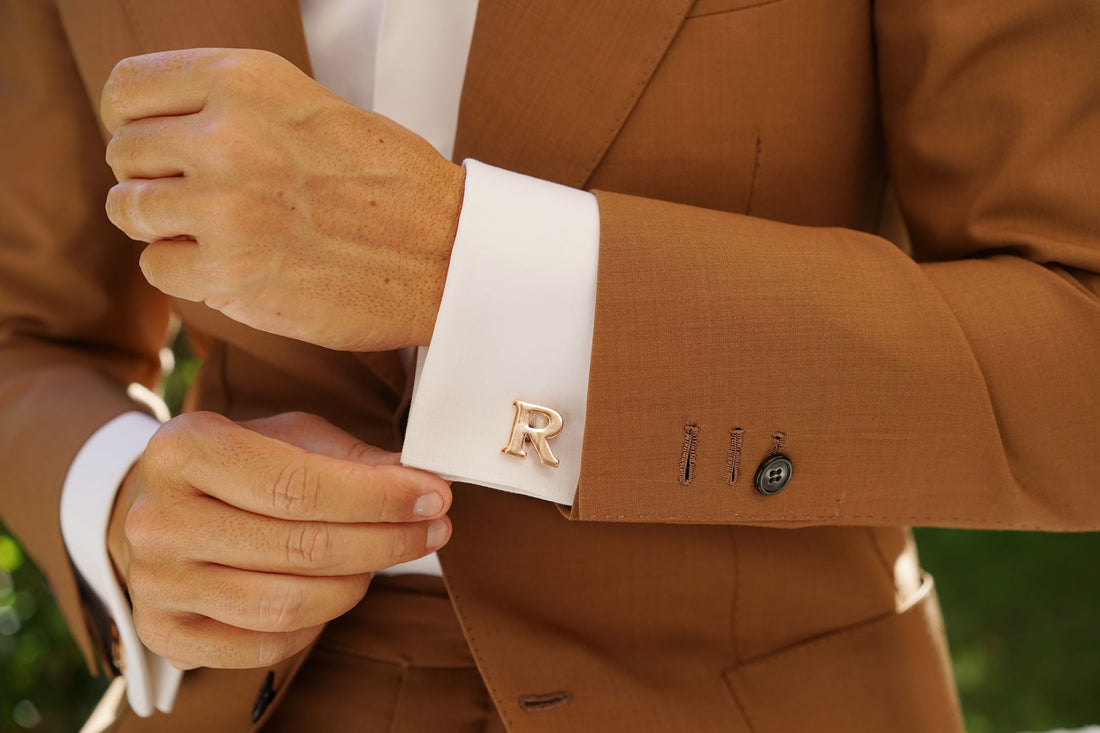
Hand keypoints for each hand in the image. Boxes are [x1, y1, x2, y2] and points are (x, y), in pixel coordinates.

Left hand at [101, 48, 464, 350]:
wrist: (448, 256)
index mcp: (246, 80)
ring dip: (163, 226)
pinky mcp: (229, 273)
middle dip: (153, 178)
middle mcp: (226, 136)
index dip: (133, 121)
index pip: (127, 89)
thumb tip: (163, 130)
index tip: (155, 146)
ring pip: (131, 211)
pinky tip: (232, 266)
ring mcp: (223, 207)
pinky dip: (186, 271)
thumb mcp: (314, 107)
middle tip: (200, 198)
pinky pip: (157, 267)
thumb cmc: (392, 184)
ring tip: (215, 233)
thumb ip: (236, 108)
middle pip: (125, 154)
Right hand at [107, 411, 451, 668]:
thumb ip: (352, 457)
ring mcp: (156, 582)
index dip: (379, 497)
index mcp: (185, 449)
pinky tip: (337, 592)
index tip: (434, 497)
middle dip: (386, 541)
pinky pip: (265, 645)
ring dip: (358, 584)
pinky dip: (317, 624)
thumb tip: (423, 482)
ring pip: (288, 603)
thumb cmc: (237, 465)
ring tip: (384, 558)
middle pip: (301, 547)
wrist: (155, 507)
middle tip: (432, 530)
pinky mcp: (164, 634)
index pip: (300, 486)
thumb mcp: (287, 436)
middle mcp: (159, 518)